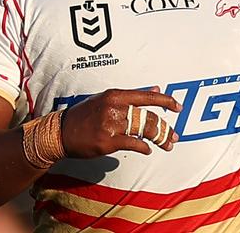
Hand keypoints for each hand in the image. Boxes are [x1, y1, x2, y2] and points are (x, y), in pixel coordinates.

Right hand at [61, 87, 181, 157]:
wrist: (61, 131)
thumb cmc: (85, 115)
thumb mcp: (107, 99)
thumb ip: (132, 96)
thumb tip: (156, 90)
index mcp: (115, 95)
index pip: (146, 96)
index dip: (165, 101)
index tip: (178, 107)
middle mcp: (115, 107)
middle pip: (148, 116)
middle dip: (165, 127)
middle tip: (174, 136)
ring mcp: (112, 124)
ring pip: (144, 130)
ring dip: (159, 138)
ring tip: (167, 144)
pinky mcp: (108, 140)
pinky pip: (133, 144)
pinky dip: (143, 147)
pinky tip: (147, 149)